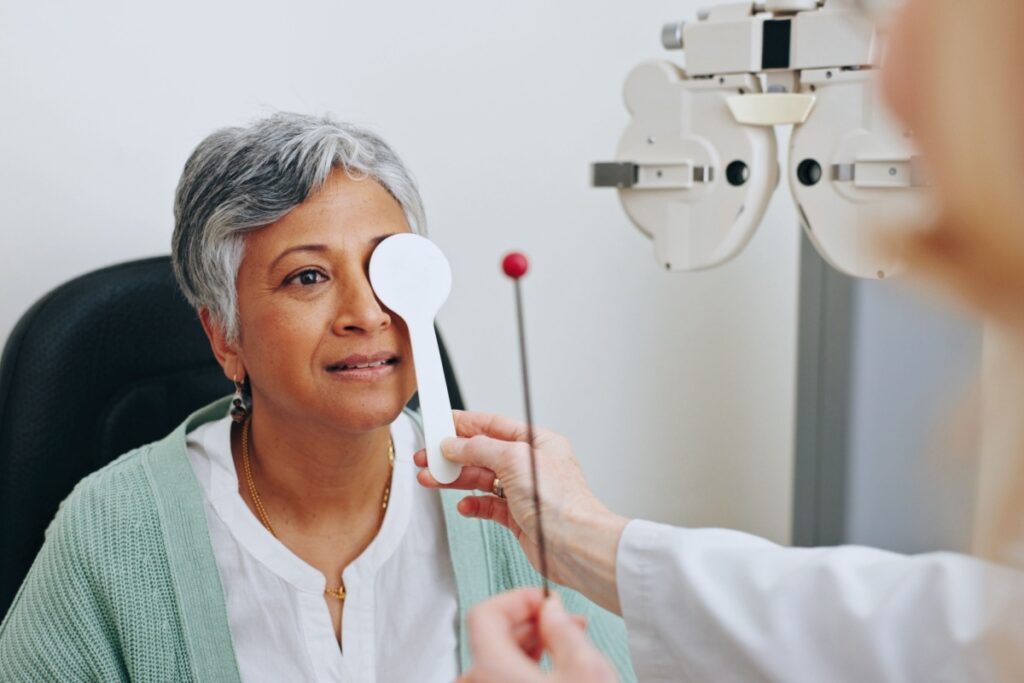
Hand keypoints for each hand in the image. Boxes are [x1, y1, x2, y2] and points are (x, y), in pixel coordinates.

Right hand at [414, 411, 627, 613]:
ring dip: (456, 479)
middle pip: (483, 453)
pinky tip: (463, 506)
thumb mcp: (514, 460)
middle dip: (452, 455)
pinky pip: (488, 505)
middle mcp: (531, 464)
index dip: (464, 424)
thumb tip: (455, 443)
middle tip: (426, 457)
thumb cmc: (562, 502)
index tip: (439, 424)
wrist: (575, 545)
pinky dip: (473, 504)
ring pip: (482, 479)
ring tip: (431, 479)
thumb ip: (480, 448)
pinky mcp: (519, 516)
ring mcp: (524, 491)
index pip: (493, 425)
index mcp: (537, 442)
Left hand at [458, 588, 617, 682]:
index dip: (518, 598)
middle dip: (529, 621)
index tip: (543, 599)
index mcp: (490, 667)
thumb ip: (563, 629)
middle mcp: (478, 682)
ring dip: (528, 644)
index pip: (485, 612)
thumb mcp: (586, 668)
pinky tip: (553, 667)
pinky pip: (498, 676)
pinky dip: (522, 665)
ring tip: (564, 644)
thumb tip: (552, 609)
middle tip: (562, 620)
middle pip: (490, 634)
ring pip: (495, 657)